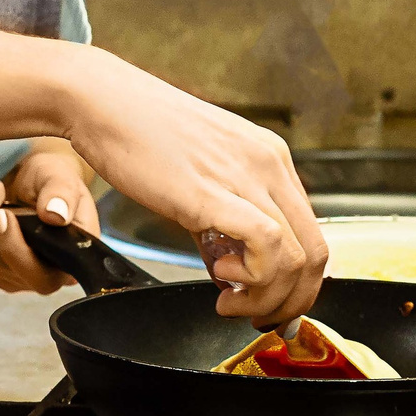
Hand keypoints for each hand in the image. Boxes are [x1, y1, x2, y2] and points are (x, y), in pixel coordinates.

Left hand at [0, 153, 99, 293]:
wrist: (32, 181)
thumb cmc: (52, 182)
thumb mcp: (64, 179)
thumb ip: (63, 194)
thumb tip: (55, 215)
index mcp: (67, 265)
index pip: (38, 276)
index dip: (14, 247)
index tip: (1, 212)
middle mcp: (37, 278)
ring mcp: (8, 276)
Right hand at [62, 52, 327, 324]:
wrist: (98, 100)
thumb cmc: (135, 130)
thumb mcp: (196, 173)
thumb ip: (220, 219)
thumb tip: (229, 266)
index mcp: (268, 157)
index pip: (311, 232)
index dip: (298, 280)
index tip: (271, 302)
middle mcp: (268, 164)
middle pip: (317, 252)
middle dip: (292, 299)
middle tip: (258, 315)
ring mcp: (246, 175)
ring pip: (299, 258)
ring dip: (270, 297)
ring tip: (230, 302)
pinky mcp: (215, 192)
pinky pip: (267, 246)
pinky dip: (254, 279)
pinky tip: (221, 280)